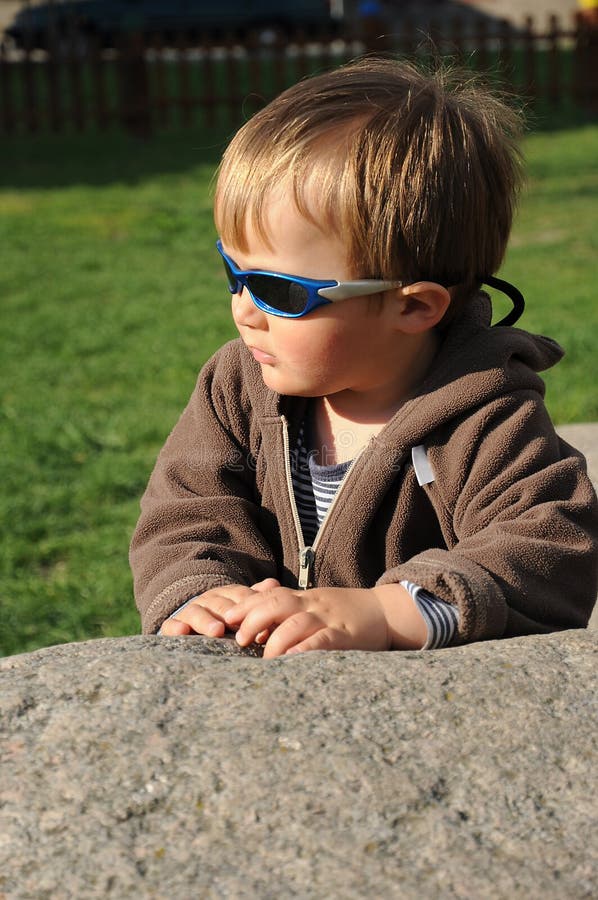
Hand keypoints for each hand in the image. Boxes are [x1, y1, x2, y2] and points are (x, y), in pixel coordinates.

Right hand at [160, 578, 279, 636]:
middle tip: (239, 623)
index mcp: (227, 595)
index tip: (261, 615)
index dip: (250, 604)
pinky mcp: (172, 628)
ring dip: (207, 622)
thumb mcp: (242, 609)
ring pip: (196, 614)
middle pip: (219, 605)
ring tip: (217, 631)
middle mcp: (207, 601)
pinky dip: (175, 628)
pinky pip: (170, 626)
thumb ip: (256, 598)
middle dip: (230, 613)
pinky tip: (181, 631)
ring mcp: (189, 613)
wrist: (192, 626)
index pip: (240, 596)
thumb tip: (273, 583)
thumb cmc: (226, 621)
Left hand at [223, 582, 427, 657]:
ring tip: (264, 660)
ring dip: (276, 641)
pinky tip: (293, 659)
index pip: (269, 595)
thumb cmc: (346, 613)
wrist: (385, 611)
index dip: (246, 605)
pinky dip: (305, 648)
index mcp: (304, 598)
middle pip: (276, 604)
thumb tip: (259, 631)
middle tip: (240, 640)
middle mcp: (312, 605)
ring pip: (295, 622)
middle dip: (254, 620)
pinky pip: (322, 639)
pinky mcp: (344, 635)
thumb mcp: (316, 606)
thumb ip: (291, 614)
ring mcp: (328, 619)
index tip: (228, 617)